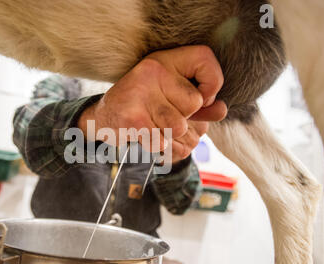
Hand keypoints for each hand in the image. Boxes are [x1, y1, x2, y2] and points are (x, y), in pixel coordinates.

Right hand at [78, 45, 226, 161]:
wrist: (102, 119)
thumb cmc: (143, 108)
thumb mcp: (170, 98)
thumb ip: (200, 106)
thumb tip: (221, 110)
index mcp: (164, 62)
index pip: (204, 57)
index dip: (213, 81)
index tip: (203, 98)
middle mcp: (152, 72)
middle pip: (194, 103)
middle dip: (184, 118)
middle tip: (162, 116)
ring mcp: (140, 94)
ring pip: (178, 126)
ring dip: (169, 135)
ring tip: (152, 127)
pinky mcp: (132, 119)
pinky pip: (162, 142)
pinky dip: (156, 146)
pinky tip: (143, 136)